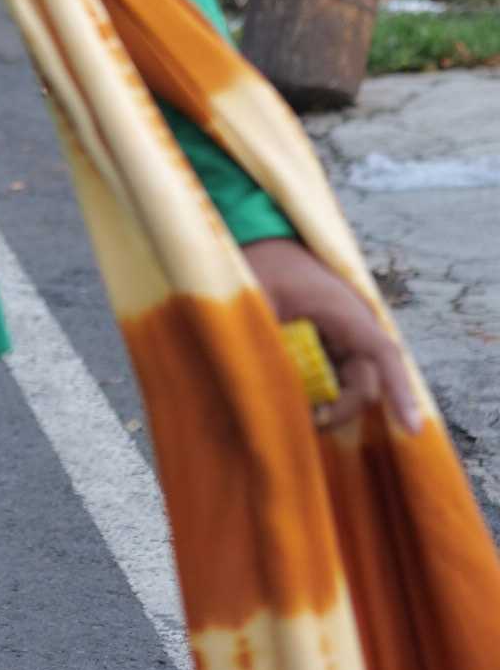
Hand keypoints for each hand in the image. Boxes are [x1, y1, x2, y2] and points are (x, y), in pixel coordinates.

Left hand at [244, 237, 424, 433]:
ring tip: (297, 408)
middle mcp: (353, 326)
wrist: (259, 241)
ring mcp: (345, 336)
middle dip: (340, 408)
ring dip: (329, 402)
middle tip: (308, 419)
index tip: (412, 429)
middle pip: (364, 382)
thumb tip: (269, 394)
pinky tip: (299, 397)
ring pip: (351, 385)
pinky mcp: (333, 344)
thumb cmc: (261, 267)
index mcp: (343, 310)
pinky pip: (338, 377)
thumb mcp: (257, 303)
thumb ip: (265, 343)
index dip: (400, 392)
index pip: (383, 354)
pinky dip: (322, 392)